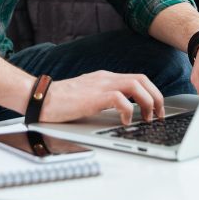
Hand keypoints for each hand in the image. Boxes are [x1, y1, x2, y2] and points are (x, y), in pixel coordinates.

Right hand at [38, 71, 163, 124]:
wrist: (40, 98)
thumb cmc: (60, 102)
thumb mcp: (88, 98)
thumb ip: (103, 99)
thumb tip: (122, 112)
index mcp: (105, 78)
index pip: (137, 78)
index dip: (151, 92)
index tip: (156, 109)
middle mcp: (105, 78)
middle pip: (142, 79)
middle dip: (156, 97)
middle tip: (159, 115)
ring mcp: (100, 85)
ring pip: (135, 85)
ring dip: (147, 102)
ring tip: (147, 118)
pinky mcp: (94, 96)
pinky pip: (120, 98)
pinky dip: (128, 110)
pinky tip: (125, 121)